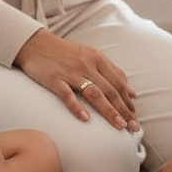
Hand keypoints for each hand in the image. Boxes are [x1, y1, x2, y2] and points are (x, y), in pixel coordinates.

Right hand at [13, 29, 138, 131]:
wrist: (36, 43)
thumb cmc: (65, 52)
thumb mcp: (91, 56)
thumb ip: (111, 72)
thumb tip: (132, 92)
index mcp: (98, 59)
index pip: (119, 83)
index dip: (128, 102)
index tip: (135, 118)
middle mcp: (87, 65)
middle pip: (110, 90)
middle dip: (124, 110)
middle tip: (134, 128)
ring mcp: (71, 72)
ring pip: (94, 94)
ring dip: (108, 111)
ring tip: (119, 126)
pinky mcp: (55, 79)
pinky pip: (67, 95)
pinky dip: (77, 107)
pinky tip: (85, 119)